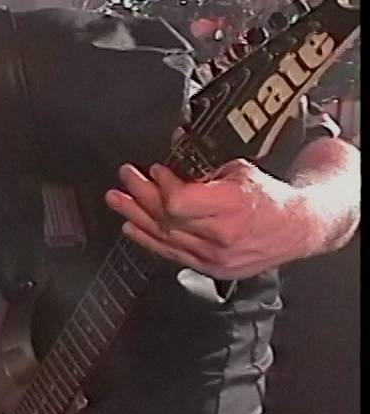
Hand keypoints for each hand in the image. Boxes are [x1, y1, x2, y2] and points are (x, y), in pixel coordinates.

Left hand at [105, 159, 311, 279]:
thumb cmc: (270, 198)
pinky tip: (131, 227)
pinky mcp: (210, 268)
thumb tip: (175, 144)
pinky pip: (171, 254)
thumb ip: (203, 165)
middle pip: (168, 218)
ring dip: (135, 216)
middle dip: (141, 195)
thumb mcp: (239, 170)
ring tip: (116, 200)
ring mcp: (215, 256)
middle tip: (125, 177)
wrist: (296, 228)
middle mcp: (222, 235)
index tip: (155, 170)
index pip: (179, 202)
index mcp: (231, 206)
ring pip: (164, 237)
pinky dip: (148, 239)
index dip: (162, 186)